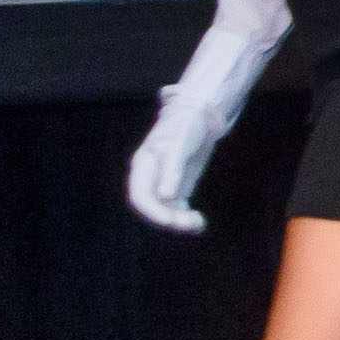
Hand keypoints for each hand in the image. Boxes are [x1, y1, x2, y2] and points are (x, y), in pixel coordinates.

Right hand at [125, 88, 232, 234]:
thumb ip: (172, 170)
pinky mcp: (178, 187)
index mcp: (143, 166)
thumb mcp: (179, 144)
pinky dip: (186, 217)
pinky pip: (178, 208)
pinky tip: (199, 224)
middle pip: (153, 207)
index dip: (152, 212)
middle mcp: (150, 178)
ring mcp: (164, 183)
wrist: (200, 115)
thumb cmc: (186, 125)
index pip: (140, 196)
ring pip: (166, 210)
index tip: (170, 222)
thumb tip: (165, 196)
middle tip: (192, 223)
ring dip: (180, 221)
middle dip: (169, 219)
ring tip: (199, 224)